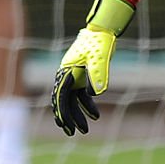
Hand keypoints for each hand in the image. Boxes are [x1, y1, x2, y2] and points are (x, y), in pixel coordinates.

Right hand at [51, 0, 133, 135]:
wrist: (103, 30)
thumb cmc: (100, 42)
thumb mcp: (99, 58)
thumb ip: (98, 74)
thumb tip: (95, 93)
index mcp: (66, 72)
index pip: (61, 96)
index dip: (62, 112)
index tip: (66, 125)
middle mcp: (66, 76)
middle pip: (64, 101)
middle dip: (68, 118)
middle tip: (73, 133)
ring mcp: (74, 77)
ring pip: (73, 100)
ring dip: (78, 114)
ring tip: (85, 129)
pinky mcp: (82, 76)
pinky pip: (82, 95)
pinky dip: (87, 105)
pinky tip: (95, 115)